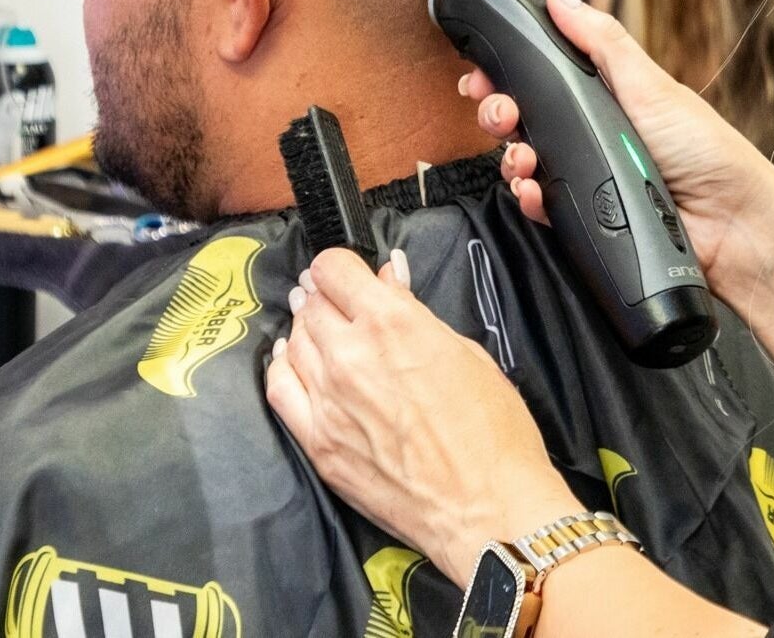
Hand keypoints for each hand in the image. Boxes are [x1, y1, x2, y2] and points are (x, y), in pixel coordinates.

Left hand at [265, 247, 582, 582]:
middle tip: (340, 302)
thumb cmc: (494, 432)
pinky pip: (280, 389)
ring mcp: (327, 401)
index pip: (334, 268)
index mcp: (393, 322)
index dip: (341, 266)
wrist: (487, 507)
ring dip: (306, 328)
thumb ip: (415, 314)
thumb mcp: (466, 352)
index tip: (350, 275)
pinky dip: (283, 367)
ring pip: (293, 341)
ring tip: (323, 329)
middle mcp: (350, 354)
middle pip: (311, 302)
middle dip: (325, 295)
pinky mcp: (318, 443)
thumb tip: (388, 283)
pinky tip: (293, 361)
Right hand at [465, 0, 773, 281]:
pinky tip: (535, 192)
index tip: (482, 72)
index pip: (542, 75)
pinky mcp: (586, 215)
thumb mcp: (649, 84)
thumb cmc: (706, 151)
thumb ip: (601, 40)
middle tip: (500, 113)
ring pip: (524, 161)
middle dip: (499, 112)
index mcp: (606, 93)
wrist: (731, 227)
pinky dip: (530, 198)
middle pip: (523, 117)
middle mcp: (591, 132)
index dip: (507, 73)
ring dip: (511, 157)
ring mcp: (587, 174)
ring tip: (523, 158)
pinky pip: (541, 204)